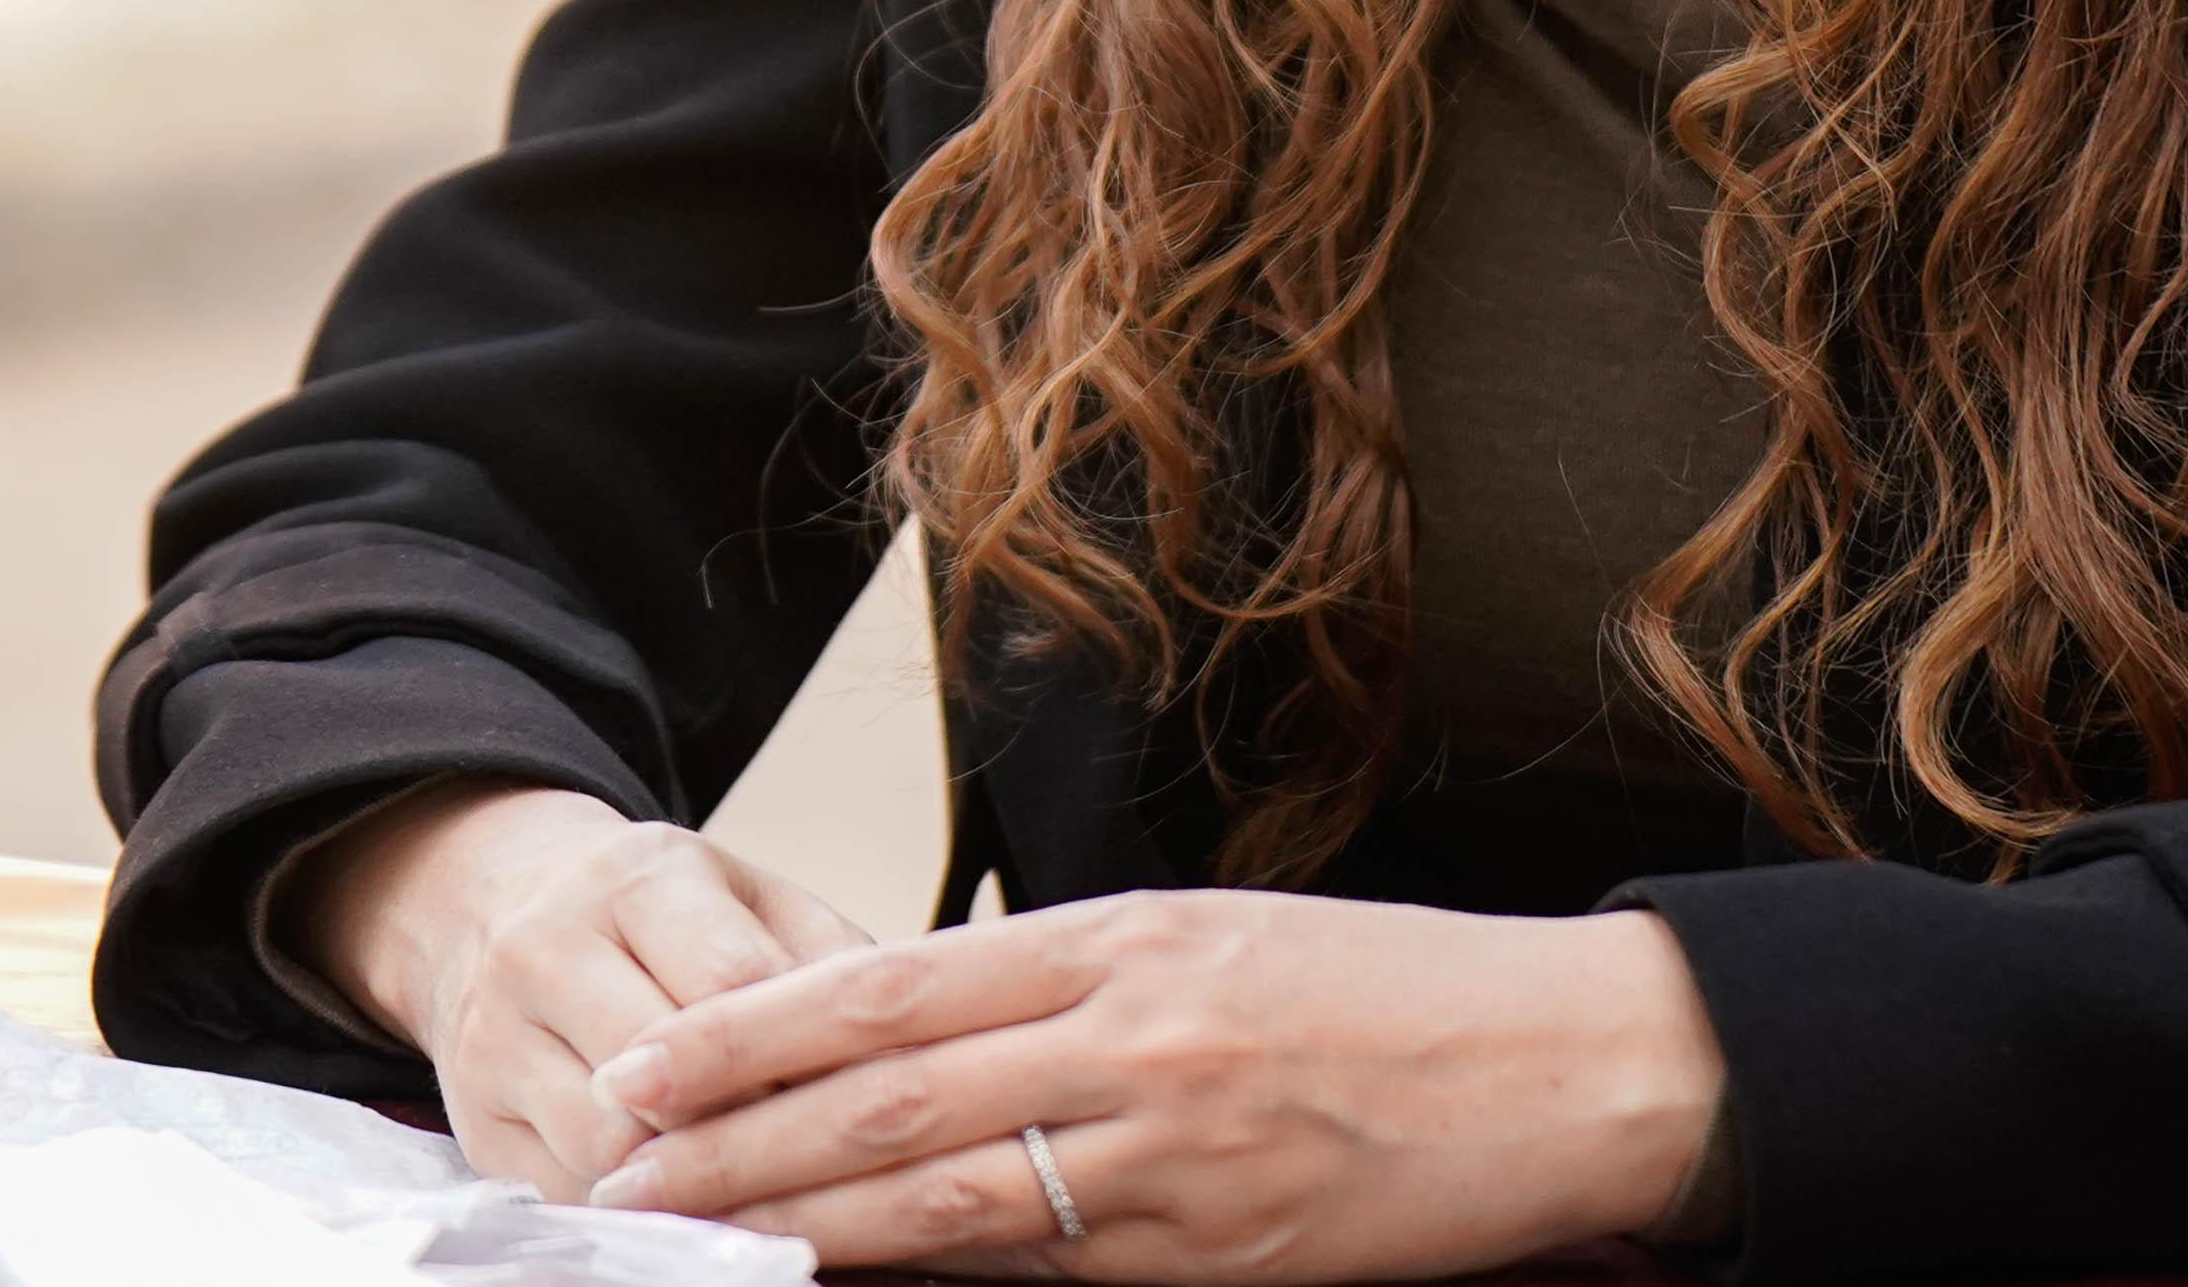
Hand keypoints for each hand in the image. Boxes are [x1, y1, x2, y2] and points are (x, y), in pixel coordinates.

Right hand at [287, 782, 879, 1198]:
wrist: (494, 906)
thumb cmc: (658, 913)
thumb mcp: (750, 897)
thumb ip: (831, 960)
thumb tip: (918, 1049)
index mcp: (640, 878)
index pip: (732, 984)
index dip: (807, 1058)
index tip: (873, 1104)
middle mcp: (550, 948)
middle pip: (664, 1079)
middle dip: (754, 1134)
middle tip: (831, 1172)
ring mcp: (498, 1040)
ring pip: (608, 1149)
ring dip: (697, 1187)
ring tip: (769, 1199)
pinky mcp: (477, 1122)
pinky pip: (566, 1195)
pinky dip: (641, 1217)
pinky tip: (698, 1214)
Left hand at [585, 887, 1727, 1279]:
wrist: (1573, 1060)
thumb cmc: (1399, 998)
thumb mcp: (1222, 948)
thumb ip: (1078, 993)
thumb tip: (932, 1045)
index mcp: (1126, 935)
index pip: (892, 980)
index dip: (752, 1031)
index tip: (644, 1069)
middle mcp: (1136, 1028)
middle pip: (891, 1085)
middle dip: (736, 1139)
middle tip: (614, 1173)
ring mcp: (1180, 1144)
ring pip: (948, 1183)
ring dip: (804, 1219)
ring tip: (693, 1237)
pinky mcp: (1227, 1243)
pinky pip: (1056, 1262)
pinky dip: (948, 1275)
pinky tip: (864, 1283)